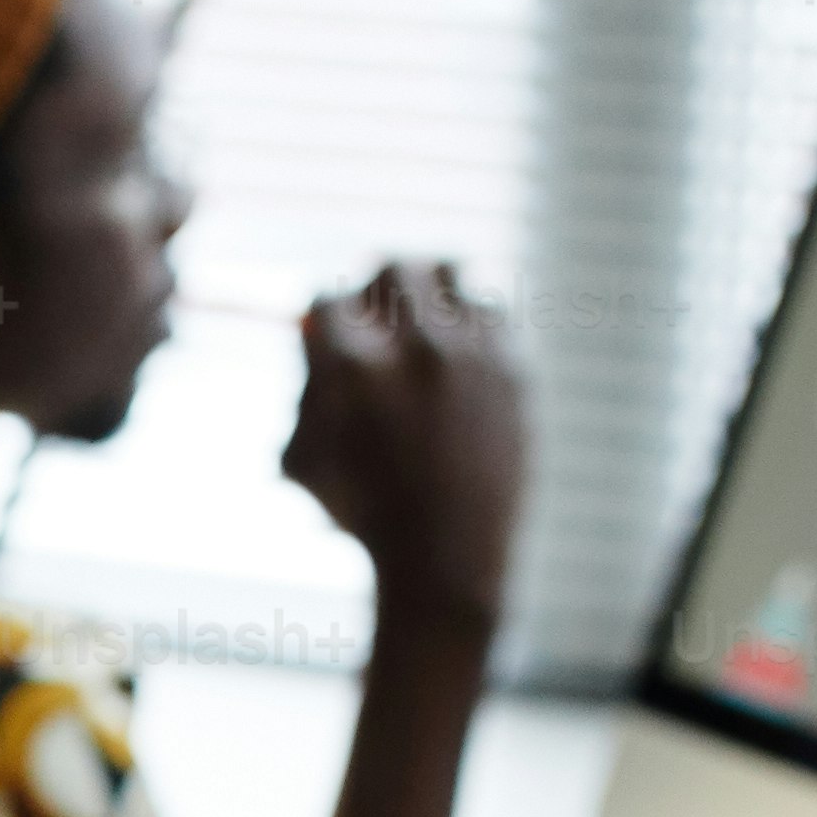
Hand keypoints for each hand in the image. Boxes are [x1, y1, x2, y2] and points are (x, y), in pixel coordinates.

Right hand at [279, 260, 524, 627]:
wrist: (446, 552)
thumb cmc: (361, 511)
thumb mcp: (302, 458)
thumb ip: (302, 391)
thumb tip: (309, 330)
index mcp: (349, 368)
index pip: (327, 297)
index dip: (321, 316)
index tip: (328, 335)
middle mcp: (412, 346)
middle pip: (394, 264)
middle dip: (376, 285)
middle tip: (376, 316)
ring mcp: (471, 352)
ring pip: (450, 271)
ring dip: (428, 289)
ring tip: (421, 322)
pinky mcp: (513, 364)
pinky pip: (492, 306)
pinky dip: (469, 318)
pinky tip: (457, 350)